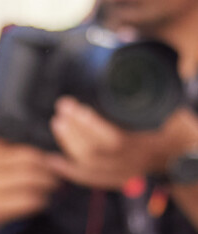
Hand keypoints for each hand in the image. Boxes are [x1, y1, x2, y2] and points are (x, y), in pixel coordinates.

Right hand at [0, 132, 60, 232]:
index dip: (43, 159)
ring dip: (47, 186)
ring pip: (28, 182)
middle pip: (28, 166)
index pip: (23, 153)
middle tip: (60, 177)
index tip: (55, 164)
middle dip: (49, 172)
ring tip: (55, 189)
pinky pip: (24, 202)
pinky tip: (43, 202)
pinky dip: (38, 201)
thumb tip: (36, 153)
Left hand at [46, 96, 197, 189]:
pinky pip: (91, 180)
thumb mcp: (173, 110)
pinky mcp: (119, 180)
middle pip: (98, 152)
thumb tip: (130, 53)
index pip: (115, 139)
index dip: (91, 125)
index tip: (75, 107)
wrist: (192, 161)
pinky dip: (69, 171)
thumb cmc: (180, 130)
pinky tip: (51, 160)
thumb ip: (152, 90)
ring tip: (57, 123)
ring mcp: (126, 174)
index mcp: (148, 144)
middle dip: (75, 130)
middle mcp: (135, 162)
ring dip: (69, 145)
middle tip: (62, 107)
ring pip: (91, 166)